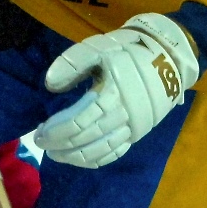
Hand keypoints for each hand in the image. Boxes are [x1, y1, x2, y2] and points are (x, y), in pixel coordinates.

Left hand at [34, 14, 199, 168]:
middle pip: (87, 138)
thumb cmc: (127, 51)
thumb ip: (72, 63)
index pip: (78, 122)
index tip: (39, 133)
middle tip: (41, 145)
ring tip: (56, 155)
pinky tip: (80, 160)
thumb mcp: (98, 47)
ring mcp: (133, 127)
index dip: (56, 131)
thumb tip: (50, 85)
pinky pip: (116, 153)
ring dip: (76, 157)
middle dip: (62, 145)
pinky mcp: (139, 133)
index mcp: (112, 93)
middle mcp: (124, 114)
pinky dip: (96, 160)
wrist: (167, 57)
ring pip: (101, 150)